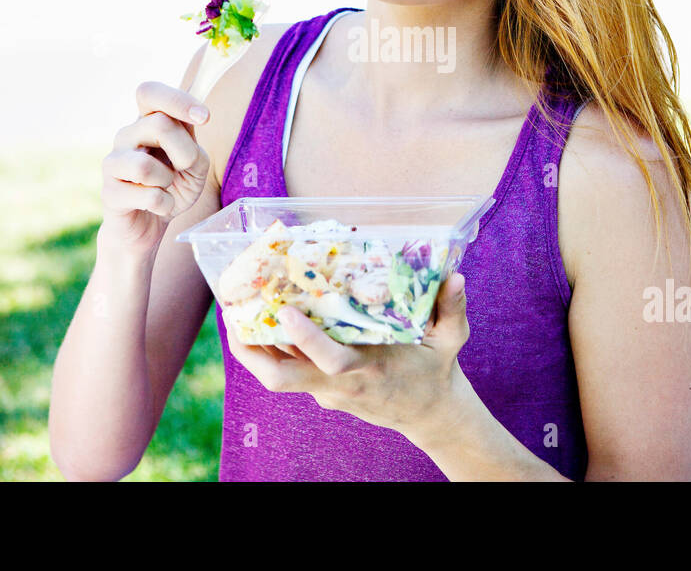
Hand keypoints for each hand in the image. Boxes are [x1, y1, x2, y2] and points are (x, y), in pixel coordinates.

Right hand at [98, 80, 210, 259]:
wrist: (149, 224)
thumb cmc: (173, 187)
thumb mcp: (194, 165)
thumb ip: (192, 143)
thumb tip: (190, 123)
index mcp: (147, 122)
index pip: (149, 92)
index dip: (177, 99)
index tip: (205, 117)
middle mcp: (126, 135)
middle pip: (159, 124)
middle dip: (184, 152)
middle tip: (185, 169)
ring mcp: (113, 162)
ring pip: (146, 165)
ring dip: (168, 182)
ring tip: (165, 188)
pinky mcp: (109, 192)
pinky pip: (148, 196)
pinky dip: (164, 204)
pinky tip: (158, 206)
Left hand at [222, 273, 471, 439]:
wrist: (430, 414)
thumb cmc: (437, 371)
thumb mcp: (451, 340)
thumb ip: (453, 309)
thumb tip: (456, 277)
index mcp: (369, 371)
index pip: (332, 362)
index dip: (306, 340)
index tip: (287, 311)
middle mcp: (340, 385)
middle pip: (283, 381)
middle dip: (252, 353)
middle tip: (234, 316)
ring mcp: (326, 391)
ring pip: (277, 377)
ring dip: (252, 349)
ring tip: (234, 312)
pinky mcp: (321, 389)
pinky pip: (288, 370)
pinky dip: (270, 349)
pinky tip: (258, 320)